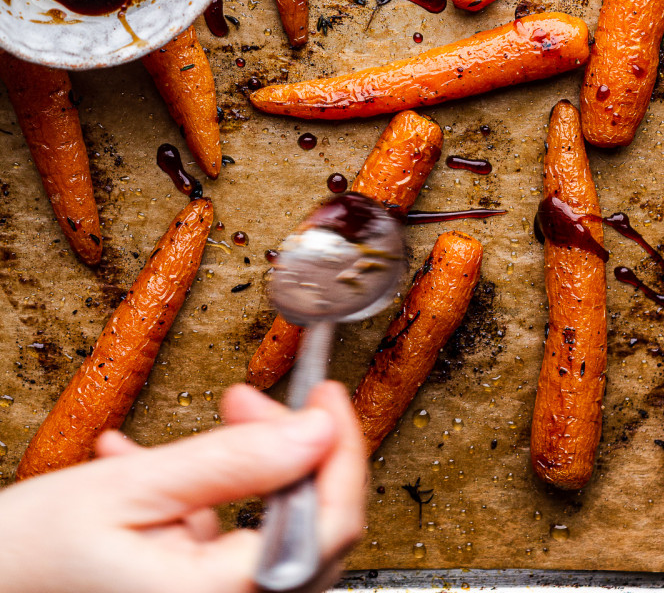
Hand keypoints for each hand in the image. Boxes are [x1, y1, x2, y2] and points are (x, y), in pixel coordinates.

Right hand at [0, 381, 364, 592]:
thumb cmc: (27, 558)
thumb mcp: (133, 489)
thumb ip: (232, 461)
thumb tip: (314, 432)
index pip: (328, 524)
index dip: (340, 450)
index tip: (327, 396)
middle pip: (307, 528)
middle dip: (289, 448)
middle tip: (252, 399)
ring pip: (271, 533)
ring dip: (248, 467)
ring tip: (216, 418)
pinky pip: (227, 548)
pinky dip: (209, 499)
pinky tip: (161, 466)